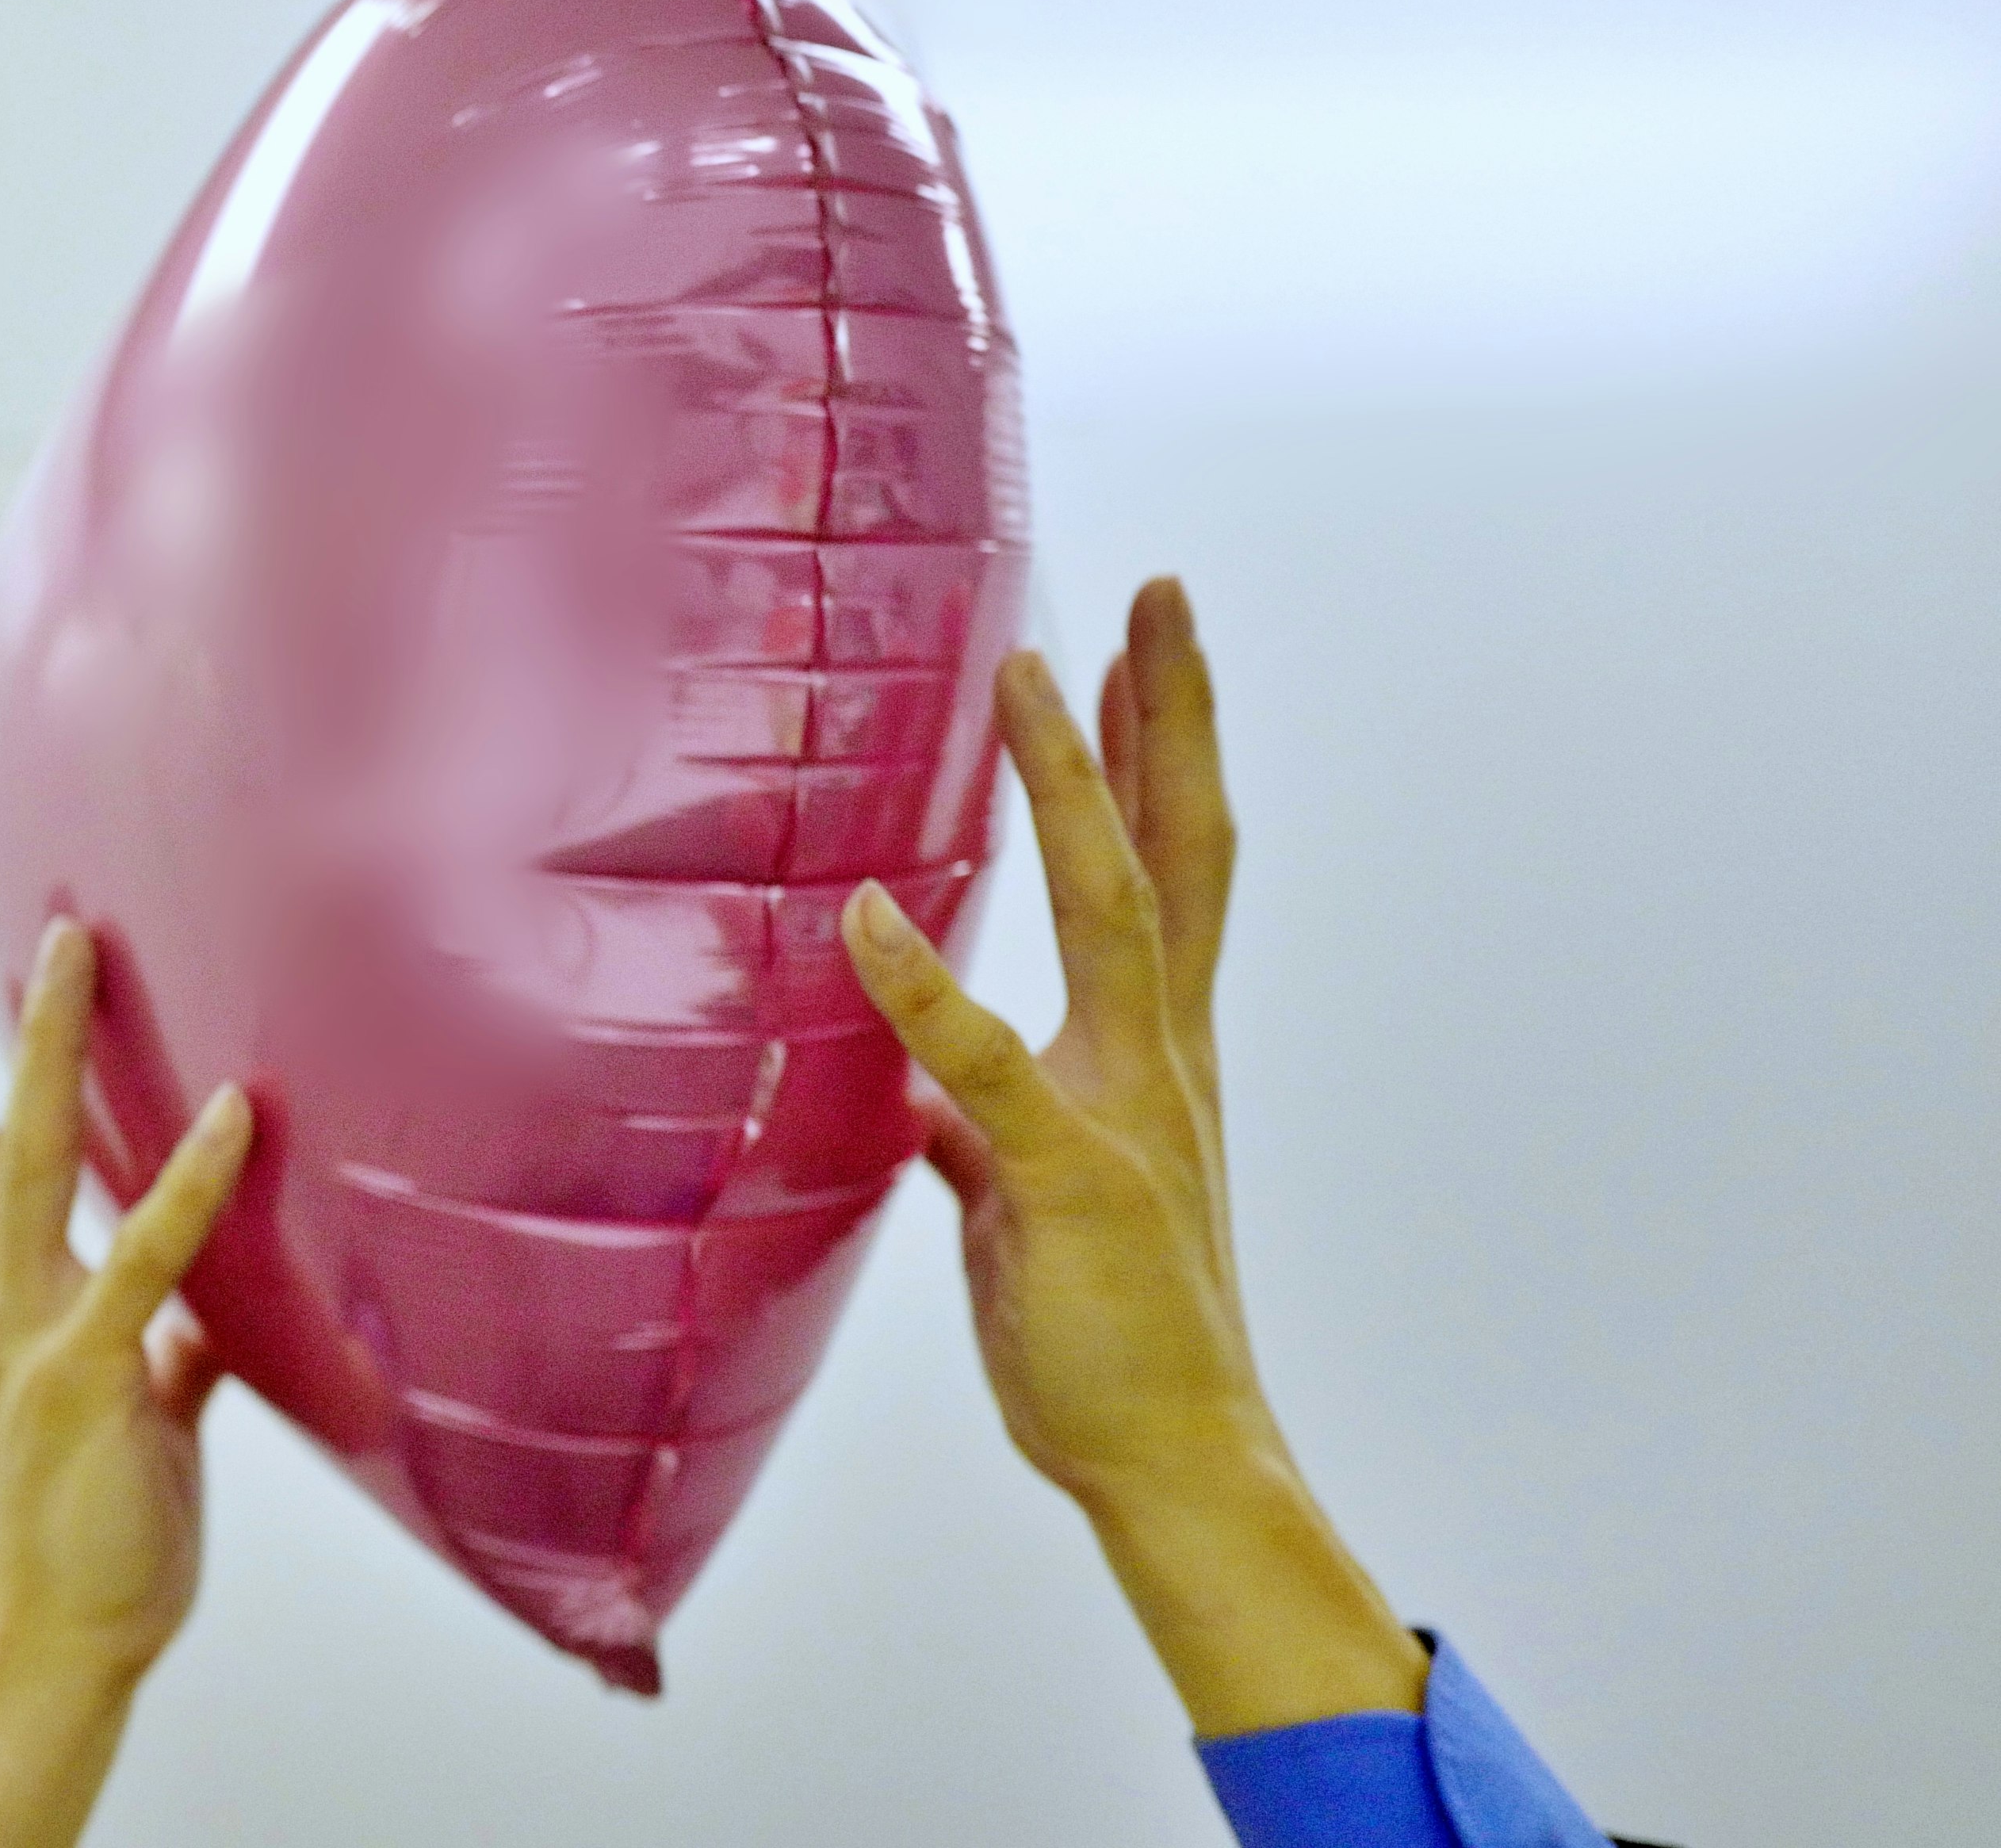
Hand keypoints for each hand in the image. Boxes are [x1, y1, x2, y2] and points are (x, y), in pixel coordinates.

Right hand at [0, 909, 251, 1847]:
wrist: (63, 1641)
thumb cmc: (100, 1531)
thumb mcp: (140, 1414)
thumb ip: (171, 1349)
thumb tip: (207, 1317)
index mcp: (7, 1302)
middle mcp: (3, 1301)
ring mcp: (37, 1334)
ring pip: (36, 1161)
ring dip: (52, 1049)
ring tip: (74, 943)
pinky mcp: (92, 1378)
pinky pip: (149, 1262)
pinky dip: (189, 1183)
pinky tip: (231, 1111)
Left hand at [841, 579, 1427, 1737]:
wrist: (1172, 1457)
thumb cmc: (1107, 1333)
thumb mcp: (1028, 1200)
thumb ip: (980, 1125)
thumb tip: (923, 1093)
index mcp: (1154, 1054)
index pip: (1170, 870)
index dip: (1156, 757)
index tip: (1141, 649)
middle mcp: (1161, 1056)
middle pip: (1180, 850)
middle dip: (1169, 715)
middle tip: (1161, 590)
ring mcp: (1126, 1108)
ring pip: (1115, 912)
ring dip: (1075, 788)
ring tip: (1034, 675)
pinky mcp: (1068, 1178)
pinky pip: (986, 1062)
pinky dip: (923, 985)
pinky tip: (866, 915)